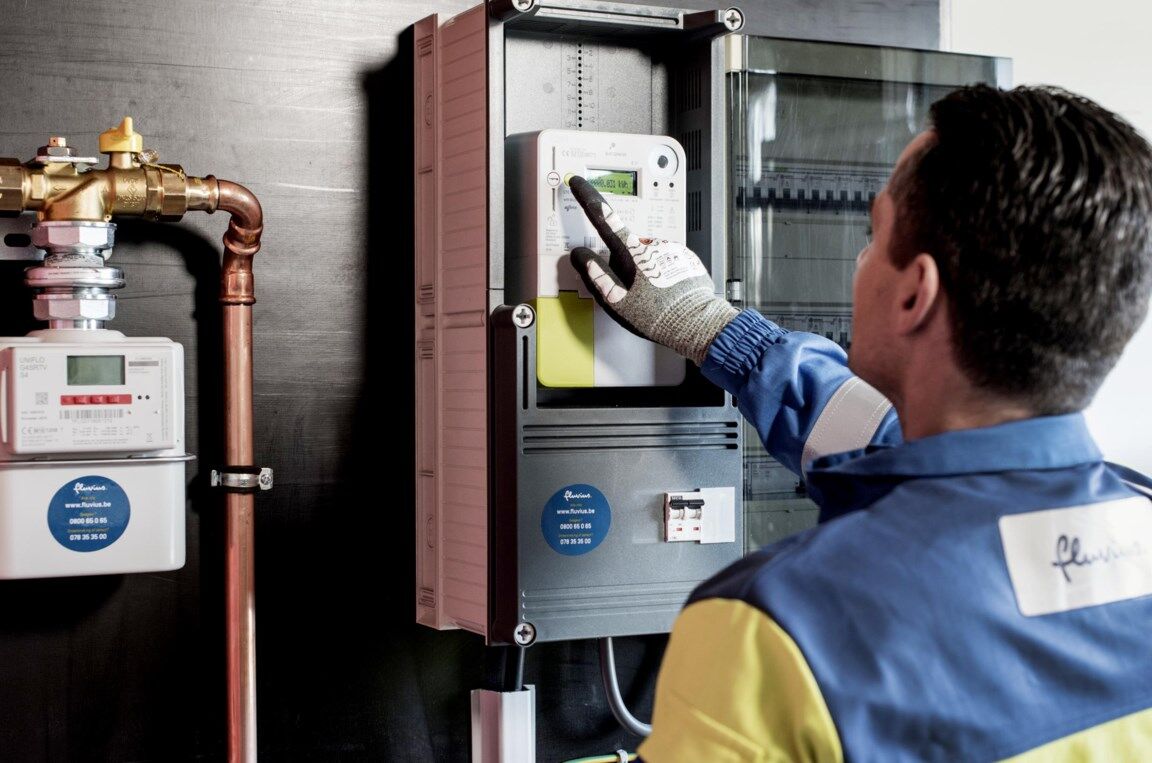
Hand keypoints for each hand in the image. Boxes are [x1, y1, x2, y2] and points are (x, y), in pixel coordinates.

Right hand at [567, 175, 736, 364]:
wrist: (696, 323)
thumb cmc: (657, 315)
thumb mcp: (618, 301)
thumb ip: (596, 275)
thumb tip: (581, 256)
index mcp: (632, 251)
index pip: (603, 217)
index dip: (587, 198)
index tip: (578, 183)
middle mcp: (652, 243)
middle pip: (627, 247)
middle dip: (624, 263)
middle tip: (633, 292)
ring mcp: (671, 249)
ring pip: (648, 256)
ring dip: (646, 270)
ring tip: (654, 296)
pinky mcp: (686, 258)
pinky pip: (666, 262)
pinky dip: (662, 273)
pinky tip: (666, 292)